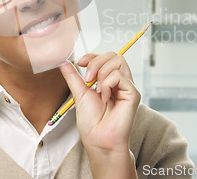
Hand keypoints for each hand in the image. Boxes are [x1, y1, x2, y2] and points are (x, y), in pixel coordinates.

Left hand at [59, 52, 139, 177]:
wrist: (99, 141)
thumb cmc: (92, 123)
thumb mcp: (79, 94)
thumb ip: (73, 76)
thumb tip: (64, 61)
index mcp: (109, 81)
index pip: (106, 57)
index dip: (93, 56)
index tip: (80, 62)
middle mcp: (120, 82)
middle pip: (113, 55)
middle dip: (96, 62)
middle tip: (87, 79)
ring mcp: (127, 87)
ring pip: (118, 61)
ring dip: (101, 73)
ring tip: (97, 91)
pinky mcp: (133, 93)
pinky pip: (119, 75)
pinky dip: (108, 84)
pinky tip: (105, 97)